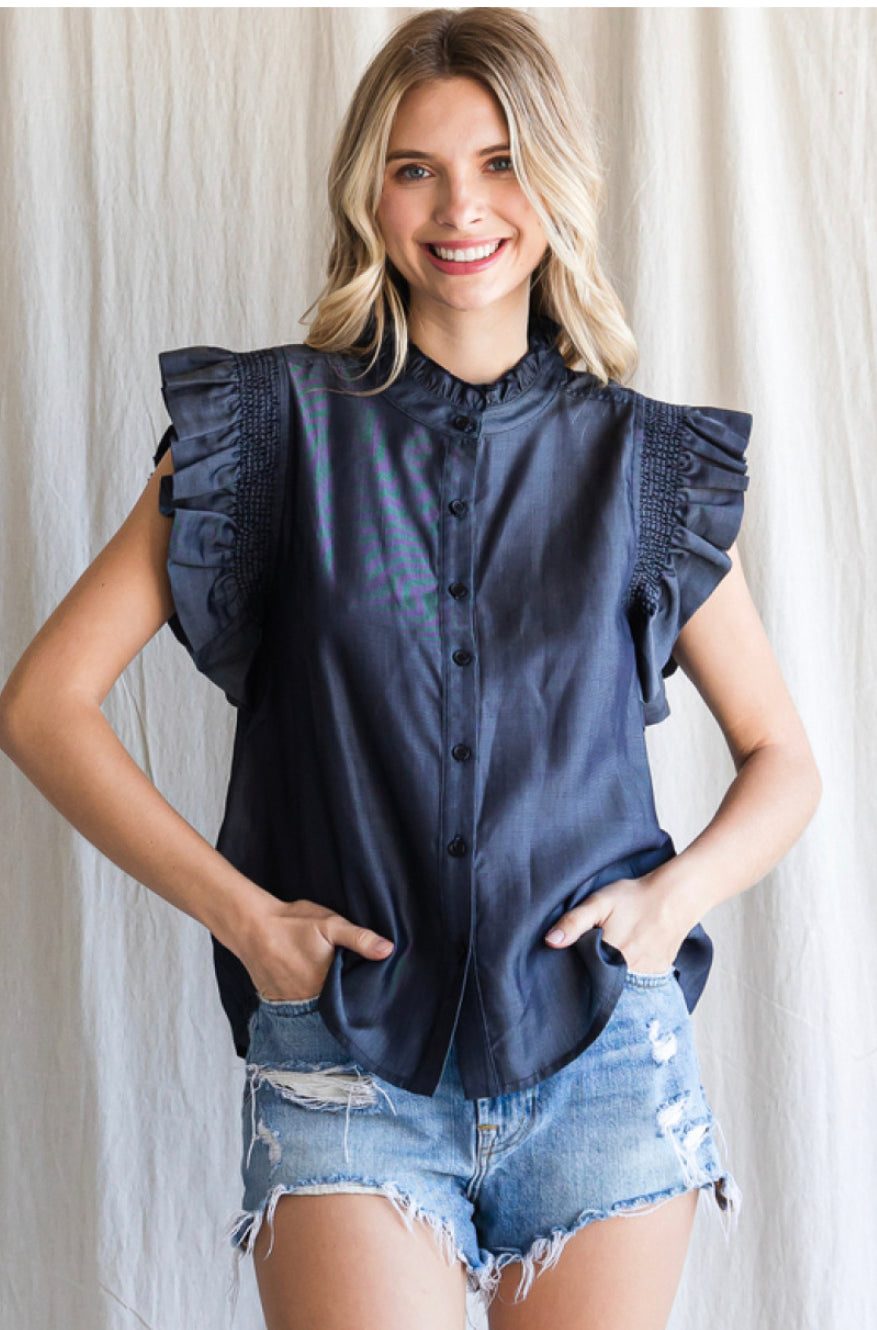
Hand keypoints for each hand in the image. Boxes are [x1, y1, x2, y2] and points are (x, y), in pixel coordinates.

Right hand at [235, 897, 393, 1001]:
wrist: (250, 925)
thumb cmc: (292, 923)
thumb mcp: (331, 925)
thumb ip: (360, 939)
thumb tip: (388, 950)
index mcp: (325, 987)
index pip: (350, 1000)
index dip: (359, 993)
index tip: (367, 986)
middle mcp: (307, 1002)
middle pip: (332, 1006)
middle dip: (342, 998)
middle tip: (347, 981)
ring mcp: (289, 1004)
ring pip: (314, 1008)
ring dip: (322, 1000)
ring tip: (326, 982)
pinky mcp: (275, 1000)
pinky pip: (295, 1006)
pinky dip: (303, 998)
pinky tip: (306, 983)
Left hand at [543, 874, 692, 973]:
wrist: (674, 896)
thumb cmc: (633, 898)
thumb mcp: (598, 903)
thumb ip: (573, 922)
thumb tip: (550, 941)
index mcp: (609, 957)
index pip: (586, 980)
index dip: (577, 977)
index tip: (569, 976)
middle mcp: (629, 972)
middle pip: (605, 988)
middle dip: (595, 983)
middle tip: (591, 967)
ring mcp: (647, 976)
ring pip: (624, 990)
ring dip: (615, 984)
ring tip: (609, 967)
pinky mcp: (660, 973)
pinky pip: (643, 986)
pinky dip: (633, 980)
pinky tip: (628, 966)